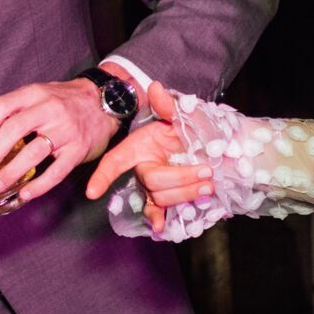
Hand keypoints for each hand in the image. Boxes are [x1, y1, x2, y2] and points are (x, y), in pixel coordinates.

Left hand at [0, 77, 119, 203]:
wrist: (105, 102)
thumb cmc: (66, 101)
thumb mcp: (40, 94)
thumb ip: (16, 109)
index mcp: (35, 93)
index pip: (1, 107)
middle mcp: (49, 109)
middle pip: (14, 129)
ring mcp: (66, 130)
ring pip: (33, 152)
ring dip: (11, 172)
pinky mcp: (78, 149)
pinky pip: (56, 171)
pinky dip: (39, 185)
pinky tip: (26, 193)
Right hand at [85, 84, 211, 231]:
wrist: (221, 148)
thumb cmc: (197, 129)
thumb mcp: (184, 114)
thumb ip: (169, 105)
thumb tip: (155, 87)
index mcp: (141, 145)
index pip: (115, 161)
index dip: (103, 175)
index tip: (93, 192)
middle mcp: (144, 166)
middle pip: (150, 180)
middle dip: (179, 179)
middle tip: (207, 173)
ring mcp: (154, 185)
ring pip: (160, 197)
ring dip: (185, 193)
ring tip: (209, 185)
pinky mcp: (166, 198)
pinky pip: (157, 211)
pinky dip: (158, 219)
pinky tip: (161, 227)